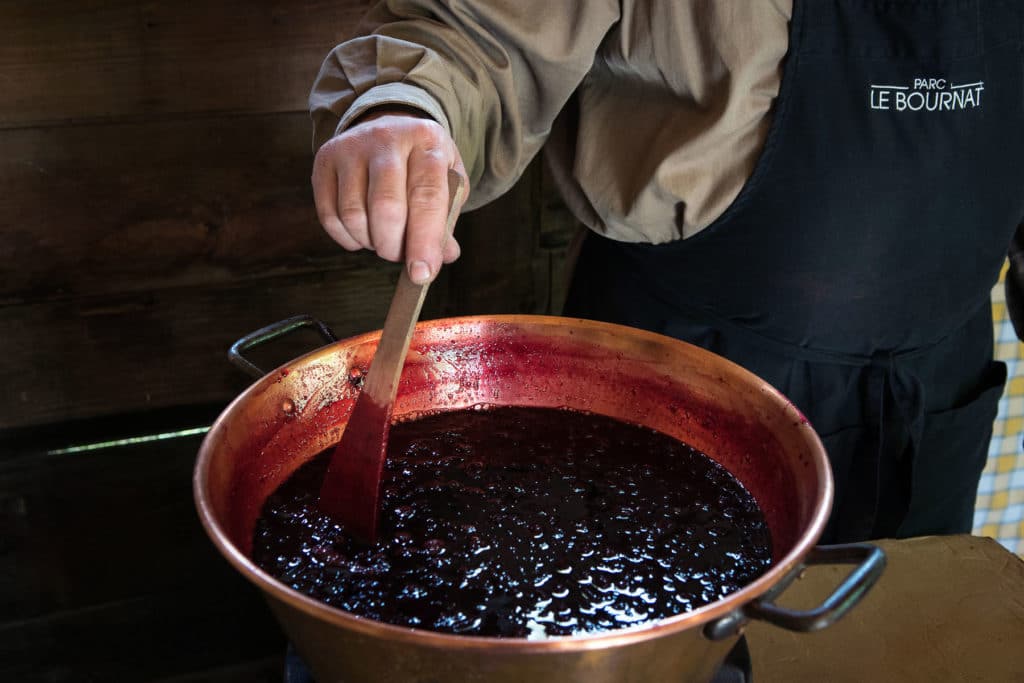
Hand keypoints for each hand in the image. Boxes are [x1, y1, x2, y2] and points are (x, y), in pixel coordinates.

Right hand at [312, 111, 468, 283]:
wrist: (387, 129)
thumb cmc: (421, 166)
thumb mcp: (447, 184)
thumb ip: (446, 221)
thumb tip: (442, 257)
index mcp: (426, 141)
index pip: (427, 196)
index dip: (425, 241)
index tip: (422, 274)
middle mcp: (387, 138)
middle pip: (386, 208)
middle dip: (392, 246)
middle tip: (398, 256)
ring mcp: (351, 147)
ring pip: (354, 215)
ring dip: (369, 242)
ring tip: (382, 238)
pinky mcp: (325, 160)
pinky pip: (330, 215)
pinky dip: (347, 237)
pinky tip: (362, 233)